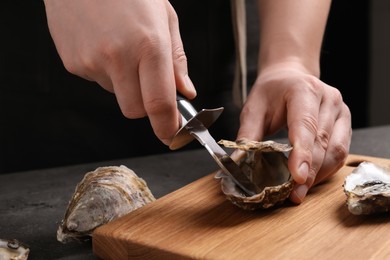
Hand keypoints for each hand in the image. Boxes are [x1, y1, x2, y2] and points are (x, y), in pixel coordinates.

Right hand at [43, 0, 195, 144]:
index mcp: (149, 45)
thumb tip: (185, 92)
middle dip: (146, 105)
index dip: (167, 127)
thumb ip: (176, 59)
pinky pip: (97, 81)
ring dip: (125, 84)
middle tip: (147, 81)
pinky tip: (104, 44)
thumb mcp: (164, 16)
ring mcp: (92, 61)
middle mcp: (119, 57)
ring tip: (121, 48)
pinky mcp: (73, 63)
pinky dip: (106, 72)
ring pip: (117, 96)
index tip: (172, 136)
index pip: (160, 104)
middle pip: (135, 111)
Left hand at [237, 62, 351, 202]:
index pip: (305, 125)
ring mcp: (341, 111)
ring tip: (300, 191)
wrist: (289, 77)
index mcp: (304, 90)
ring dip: (319, 175)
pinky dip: (326, 170)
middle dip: (308, 172)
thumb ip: (248, 134)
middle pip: (322, 142)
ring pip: (336, 151)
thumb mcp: (253, 107)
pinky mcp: (345, 124)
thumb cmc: (271, 92)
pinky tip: (311, 180)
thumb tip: (240, 161)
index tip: (297, 177)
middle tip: (293, 194)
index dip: (302, 153)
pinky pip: (341, 153)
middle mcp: (328, 99)